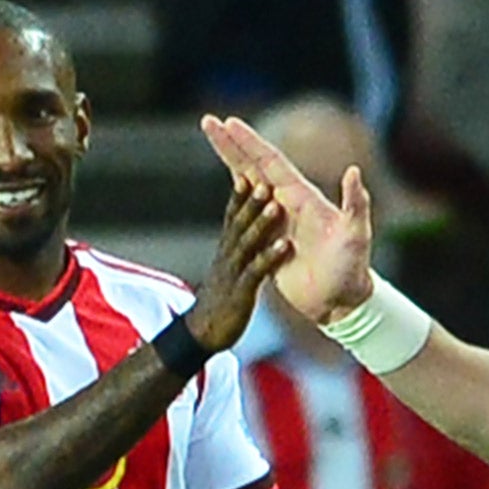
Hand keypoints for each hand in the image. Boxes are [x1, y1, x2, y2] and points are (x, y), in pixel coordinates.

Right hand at [182, 176, 291, 352]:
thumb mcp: (229, 262)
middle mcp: (229, 252)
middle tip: (258, 170)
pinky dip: (270, 257)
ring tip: (274, 202)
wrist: (203, 332)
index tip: (245, 156)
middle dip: (247, 194)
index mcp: (229, 243)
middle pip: (238, 217)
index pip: (234, 207)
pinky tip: (285, 245)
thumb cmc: (221, 295)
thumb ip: (239, 237)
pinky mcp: (242, 292)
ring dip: (261, 221)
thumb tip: (244, 217)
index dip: (240, 184)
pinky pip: (258, 272)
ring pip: (248, 241)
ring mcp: (234, 271)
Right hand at [200, 114, 372, 324]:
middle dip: (231, 144)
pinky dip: (240, 201)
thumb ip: (355, 204)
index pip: (269, 164)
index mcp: (301, 198)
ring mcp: (276, 226)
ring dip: (232, 162)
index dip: (248, 143)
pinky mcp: (269, 244)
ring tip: (214, 140)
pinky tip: (234, 184)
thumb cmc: (353, 268)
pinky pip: (250, 219)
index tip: (228, 122)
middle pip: (252, 168)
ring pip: (247, 189)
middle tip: (209, 121)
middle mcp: (287, 206)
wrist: (344, 301)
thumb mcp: (356, 235)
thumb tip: (353, 171)